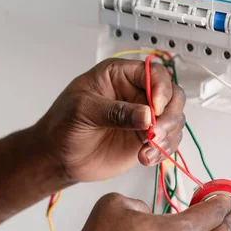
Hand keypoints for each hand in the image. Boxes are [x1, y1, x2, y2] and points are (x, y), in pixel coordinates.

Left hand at [36, 58, 185, 181]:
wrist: (56, 155)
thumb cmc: (62, 124)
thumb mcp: (83, 110)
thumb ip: (115, 111)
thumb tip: (146, 115)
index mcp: (120, 75)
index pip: (153, 73)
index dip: (161, 88)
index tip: (156, 108)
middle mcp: (136, 93)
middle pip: (172, 95)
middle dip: (169, 114)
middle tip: (155, 133)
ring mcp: (143, 117)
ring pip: (174, 119)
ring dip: (168, 135)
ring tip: (148, 149)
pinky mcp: (145, 139)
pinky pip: (167, 141)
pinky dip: (163, 150)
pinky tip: (146, 158)